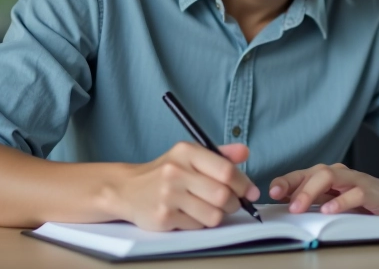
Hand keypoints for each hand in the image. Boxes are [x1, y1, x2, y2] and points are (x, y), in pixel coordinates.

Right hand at [100, 142, 259, 230]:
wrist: (127, 189)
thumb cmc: (165, 172)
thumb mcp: (189, 155)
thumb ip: (219, 155)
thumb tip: (245, 152)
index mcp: (186, 152)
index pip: (225, 170)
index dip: (244, 184)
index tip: (251, 192)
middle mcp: (176, 171)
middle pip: (222, 195)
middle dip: (234, 203)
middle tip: (232, 203)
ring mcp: (168, 195)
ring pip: (212, 215)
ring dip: (218, 215)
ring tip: (210, 209)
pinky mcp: (163, 217)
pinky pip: (197, 226)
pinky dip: (200, 223)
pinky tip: (191, 214)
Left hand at [269, 163, 378, 216]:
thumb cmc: (370, 203)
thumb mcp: (339, 204)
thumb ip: (317, 204)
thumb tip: (286, 210)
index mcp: (331, 178)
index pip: (303, 175)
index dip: (285, 181)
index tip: (270, 194)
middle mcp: (342, 175)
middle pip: (313, 173)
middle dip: (294, 187)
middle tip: (282, 205)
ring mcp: (359, 182)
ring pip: (330, 176)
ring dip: (311, 191)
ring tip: (298, 208)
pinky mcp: (375, 192)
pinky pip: (356, 193)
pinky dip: (341, 201)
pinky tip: (330, 211)